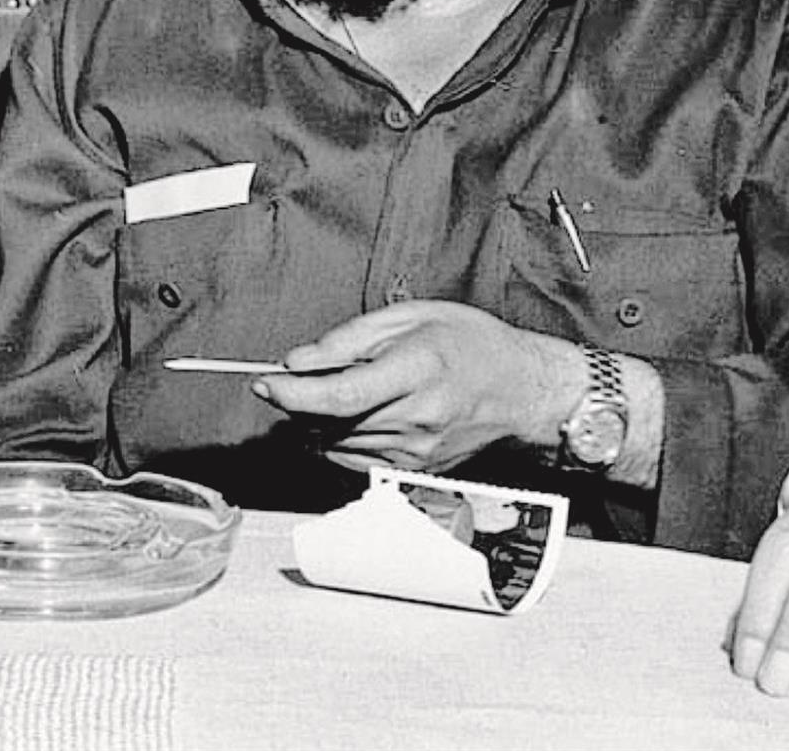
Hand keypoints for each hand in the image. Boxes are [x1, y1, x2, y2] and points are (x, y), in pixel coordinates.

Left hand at [252, 302, 579, 474]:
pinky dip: (337, 439)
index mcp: (417, 370)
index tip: (265, 382)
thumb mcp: (413, 316)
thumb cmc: (472, 345)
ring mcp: (415, 452)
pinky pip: (353, 459)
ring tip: (336, 389)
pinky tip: (352, 414)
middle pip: (330, 422)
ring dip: (317, 420)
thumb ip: (349, 338)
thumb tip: (298, 361)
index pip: (339, 395)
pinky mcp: (413, 471)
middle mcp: (416, 419)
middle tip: (294, 377)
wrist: (523, 392)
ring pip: (336, 444)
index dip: (292, 393)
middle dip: (298, 402)